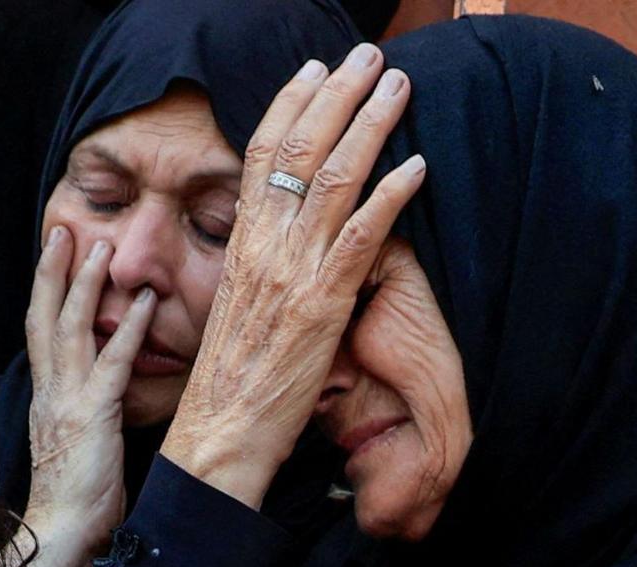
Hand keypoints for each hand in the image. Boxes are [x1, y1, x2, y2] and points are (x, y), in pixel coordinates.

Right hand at [25, 227, 154, 536]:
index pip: (40, 334)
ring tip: (100, 248)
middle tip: (61, 230)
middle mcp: (49, 393)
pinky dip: (128, 329)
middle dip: (52, 271)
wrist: (63, 534)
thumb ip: (84, 415)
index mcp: (45, 399)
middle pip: (44, 318)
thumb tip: (99, 399)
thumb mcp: (78, 446)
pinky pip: (112, 362)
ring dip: (85, 284)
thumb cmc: (76, 501)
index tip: (52, 257)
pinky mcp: (92, 416)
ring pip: (71, 328)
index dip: (44, 293)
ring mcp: (67, 401)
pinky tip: (144, 303)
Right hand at [161, 43, 426, 508]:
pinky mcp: (321, 307)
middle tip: (370, 57)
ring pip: (333, 180)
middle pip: (300, 151)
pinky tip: (418, 165)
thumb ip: (262, 269)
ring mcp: (292, 275)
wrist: (219, 438)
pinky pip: (361, 238)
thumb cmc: (230, 386)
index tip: (314, 68)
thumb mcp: (236, 311)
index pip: (261, 157)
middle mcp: (263, 251)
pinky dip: (391, 196)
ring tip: (399, 87)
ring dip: (371, 126)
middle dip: (338, 95)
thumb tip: (287, 244)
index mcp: (240, 248)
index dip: (289, 105)